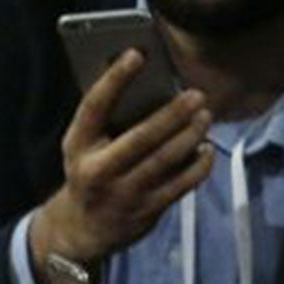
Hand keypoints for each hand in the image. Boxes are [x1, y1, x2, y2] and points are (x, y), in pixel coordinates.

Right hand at [30, 50, 212, 269]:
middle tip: (195, 95)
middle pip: (140, 138)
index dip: (114, 80)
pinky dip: (198, 164)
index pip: (94, 108)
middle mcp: (97, 172)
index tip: (136, 53)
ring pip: (165, 160)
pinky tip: (205, 148)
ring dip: (190, 135)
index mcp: (78, 147)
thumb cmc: (90, 172)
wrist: (82, 229)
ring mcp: (123, 194)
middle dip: (171, 115)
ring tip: (205, 116)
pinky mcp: (146, 210)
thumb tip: (154, 84)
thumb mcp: (85, 147)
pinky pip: (181, 184)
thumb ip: (109, 121)